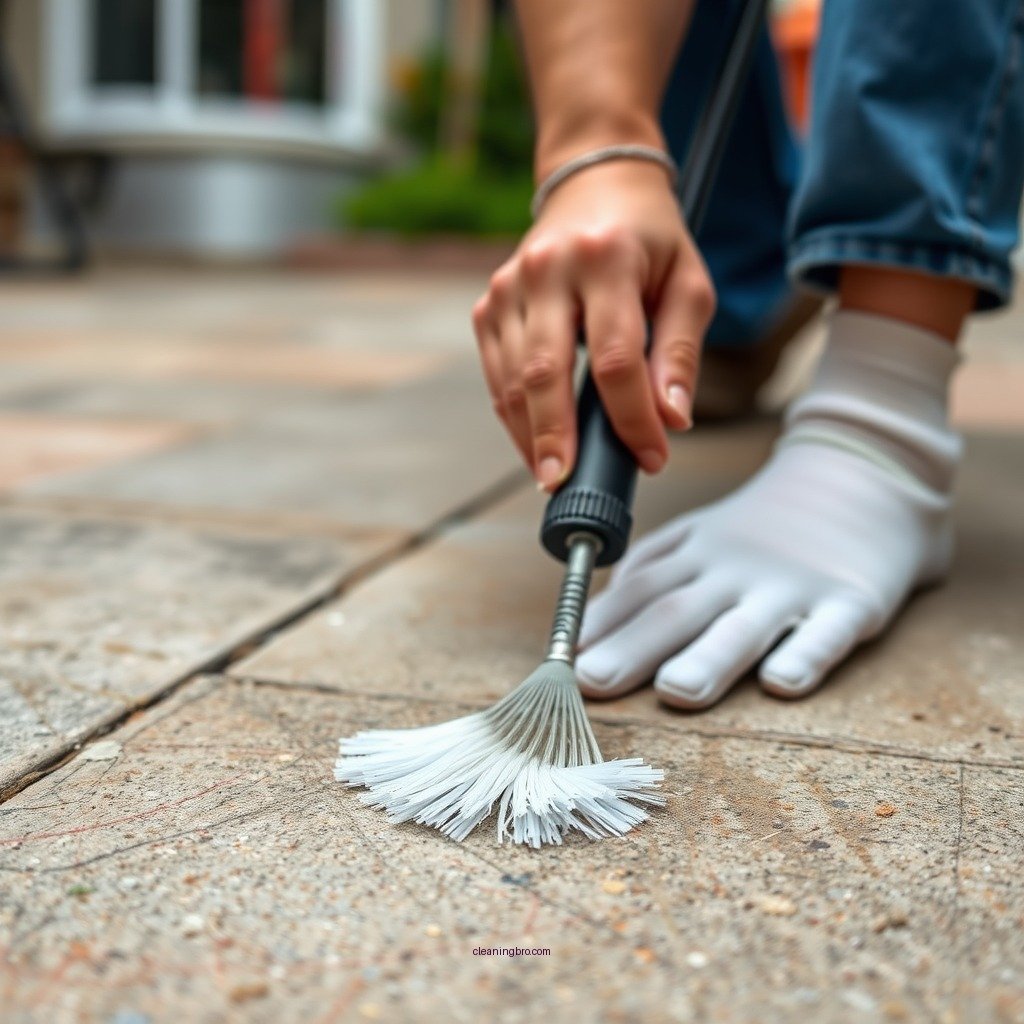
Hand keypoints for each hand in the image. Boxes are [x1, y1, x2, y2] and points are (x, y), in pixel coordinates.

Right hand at [472, 159, 714, 490]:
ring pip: (513, 379)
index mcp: (607, 259)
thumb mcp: (688, 284)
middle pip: (545, 371)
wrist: (594, 183)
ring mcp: (510, 286)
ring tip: (553, 475)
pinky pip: (496, 373)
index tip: (650, 458)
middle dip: (556, 438)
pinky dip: (514, 414)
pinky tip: (534, 441)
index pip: (616, 358)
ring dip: (531, 435)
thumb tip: (670, 420)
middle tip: (565, 485)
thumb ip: (680, 353)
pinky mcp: (489, 303)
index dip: (631, 417)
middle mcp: (549, 269)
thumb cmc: (650, 239)